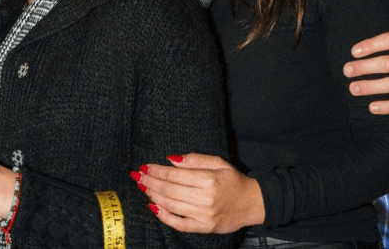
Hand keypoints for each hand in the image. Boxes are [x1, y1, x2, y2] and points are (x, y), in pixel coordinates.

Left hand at [132, 153, 263, 233]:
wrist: (252, 203)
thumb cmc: (233, 180)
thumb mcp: (218, 162)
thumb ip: (194, 159)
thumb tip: (170, 159)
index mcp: (208, 180)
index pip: (175, 175)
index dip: (157, 171)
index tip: (144, 166)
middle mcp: (205, 198)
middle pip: (170, 190)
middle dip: (150, 182)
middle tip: (137, 176)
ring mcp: (203, 215)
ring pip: (172, 205)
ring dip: (154, 196)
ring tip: (143, 188)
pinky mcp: (204, 228)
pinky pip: (179, 224)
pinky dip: (165, 216)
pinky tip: (154, 207)